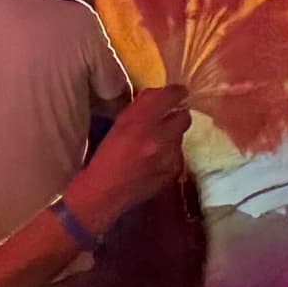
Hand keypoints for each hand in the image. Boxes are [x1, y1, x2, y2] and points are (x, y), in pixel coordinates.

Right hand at [65, 86, 187, 232]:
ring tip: (153, 146)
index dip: (176, 92)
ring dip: (171, 137)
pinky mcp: (173, 171)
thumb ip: (140, 107)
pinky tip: (154, 162)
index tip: (178, 93)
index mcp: (140, 120)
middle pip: (184, 117)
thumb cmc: (105, 156)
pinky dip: (169, 155)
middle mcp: (159, 136)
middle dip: (176, 116)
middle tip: (165, 121)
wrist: (103, 193)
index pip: (170, 96)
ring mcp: (169, 155)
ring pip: (180, 137)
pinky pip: (178, 155)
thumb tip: (158, 95)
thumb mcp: (118, 124)